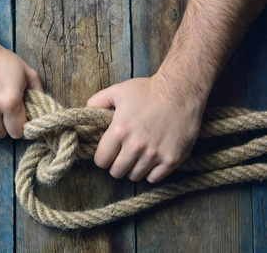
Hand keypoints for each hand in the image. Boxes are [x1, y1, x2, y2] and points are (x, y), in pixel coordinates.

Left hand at [87, 75, 203, 182]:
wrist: (181, 91)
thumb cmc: (148, 90)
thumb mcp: (118, 90)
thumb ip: (98, 101)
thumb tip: (86, 110)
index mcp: (119, 131)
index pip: (101, 161)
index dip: (102, 158)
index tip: (108, 153)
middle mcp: (135, 146)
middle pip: (116, 172)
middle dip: (116, 164)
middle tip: (123, 155)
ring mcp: (154, 154)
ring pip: (134, 176)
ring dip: (133, 168)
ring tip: (138, 155)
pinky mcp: (171, 159)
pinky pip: (154, 178)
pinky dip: (151, 172)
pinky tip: (152, 159)